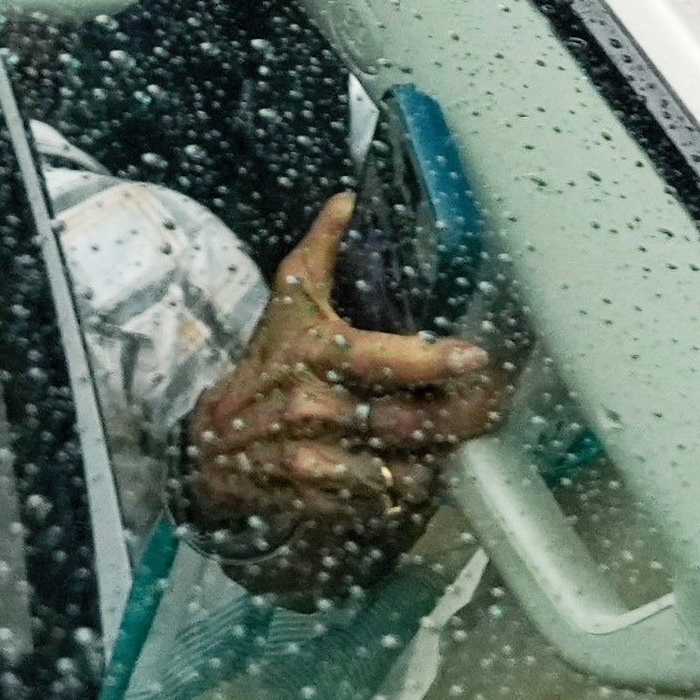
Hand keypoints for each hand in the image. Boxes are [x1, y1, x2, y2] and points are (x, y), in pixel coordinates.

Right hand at [185, 194, 506, 531]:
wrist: (208, 443)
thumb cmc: (266, 363)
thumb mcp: (287, 303)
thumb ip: (321, 251)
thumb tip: (346, 198)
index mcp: (316, 354)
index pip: (384, 358)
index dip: (435, 362)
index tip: (477, 357)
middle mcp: (315, 408)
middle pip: (406, 420)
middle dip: (457, 419)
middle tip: (491, 407)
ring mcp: (314, 458)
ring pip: (399, 467)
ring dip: (433, 459)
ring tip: (452, 442)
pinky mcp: (316, 497)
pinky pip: (379, 501)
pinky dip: (405, 491)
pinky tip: (416, 472)